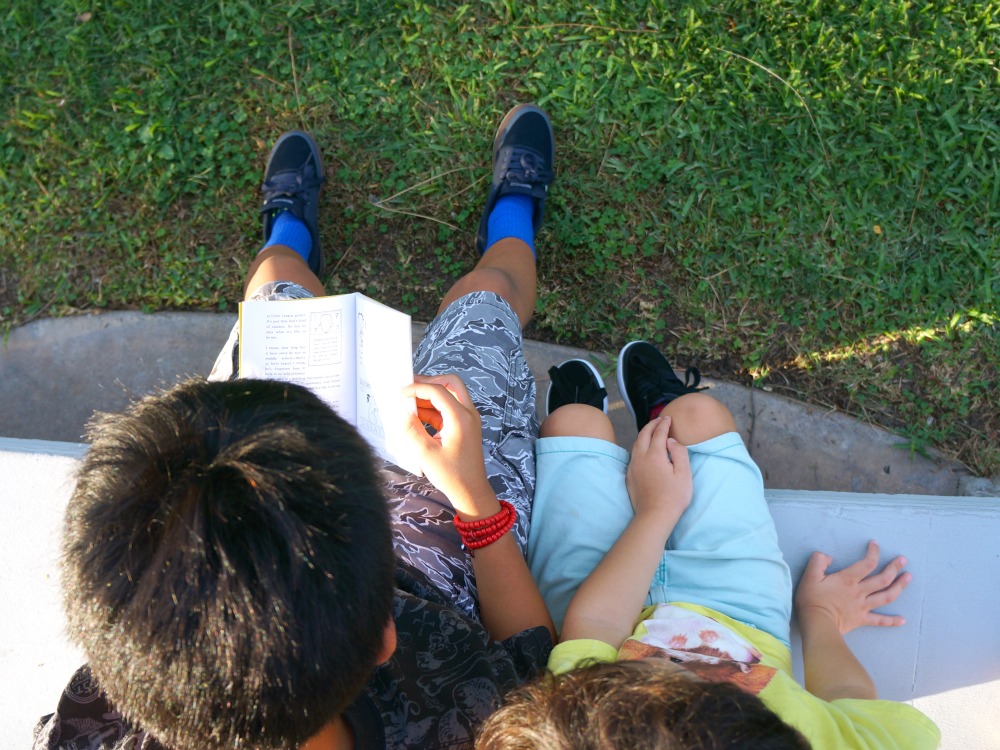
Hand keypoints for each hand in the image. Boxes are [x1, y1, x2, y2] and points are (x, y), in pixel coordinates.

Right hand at [400, 374, 496, 516]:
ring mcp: (467, 419)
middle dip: (428, 383)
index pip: (438, 391)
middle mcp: (468, 414)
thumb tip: (402, 413)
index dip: (417, 388)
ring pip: (449, 395)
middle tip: (409, 389)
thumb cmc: (452, 476)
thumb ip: (412, 430)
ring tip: (408, 405)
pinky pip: (448, 409)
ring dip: (429, 396)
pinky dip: (432, 409)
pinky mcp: (464, 427)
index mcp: (461, 418)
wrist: (471, 492)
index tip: (400, 394)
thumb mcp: (426, 453)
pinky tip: (416, 417)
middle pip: (450, 383)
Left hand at [625, 415, 691, 519]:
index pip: (659, 433)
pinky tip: (644, 449)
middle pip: (643, 434)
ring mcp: (633, 467)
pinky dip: (639, 445)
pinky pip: (633, 454)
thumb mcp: (684, 474)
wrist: (654, 515)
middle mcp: (640, 457)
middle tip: (659, 420)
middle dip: (651, 425)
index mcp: (654, 455)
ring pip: (636, 444)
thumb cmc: (673, 496)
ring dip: (644, 434)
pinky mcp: (629, 476)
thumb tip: (671, 440)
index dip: (664, 424)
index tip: (668, 418)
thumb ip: (679, 453)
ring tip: (651, 431)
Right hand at [794, 540, 910, 634]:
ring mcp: (863, 606)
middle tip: (903, 560)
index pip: (867, 563)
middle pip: (883, 579)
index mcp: (848, 580)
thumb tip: (829, 556)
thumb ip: (818, 561)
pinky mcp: (862, 619)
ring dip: (899, 586)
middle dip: (894, 568)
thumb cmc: (812, 599)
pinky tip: (903, 620)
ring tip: (908, 578)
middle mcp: (860, 592)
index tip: (875, 544)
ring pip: (886, 596)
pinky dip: (892, 621)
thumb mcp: (809, 576)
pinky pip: (880, 621)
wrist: (817, 623)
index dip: (873, 552)